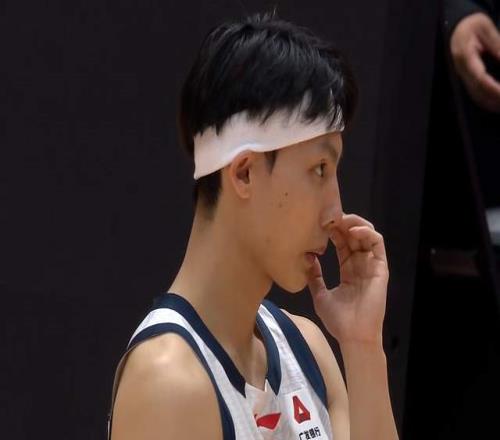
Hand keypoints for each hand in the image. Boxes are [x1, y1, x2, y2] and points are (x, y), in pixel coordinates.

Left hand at [306, 213, 388, 345]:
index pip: (341, 243)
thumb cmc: (338, 320)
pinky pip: (377, 244)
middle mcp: (360, 264)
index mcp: (348, 270)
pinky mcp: (380, 268)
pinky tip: (353, 230)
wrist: (353, 336)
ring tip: (340, 220)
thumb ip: (314, 277)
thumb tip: (306, 259)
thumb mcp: (319, 295)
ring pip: (367, 235)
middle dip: (342, 223)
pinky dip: (367, 232)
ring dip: (355, 223)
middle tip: (327, 216)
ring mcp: (371, 265)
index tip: (318, 223)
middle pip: (353, 236)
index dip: (332, 231)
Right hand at [450, 12, 499, 111]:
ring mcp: (462, 76)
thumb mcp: (486, 29)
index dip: (491, 87)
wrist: (457, 28)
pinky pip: (475, 95)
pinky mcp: (465, 79)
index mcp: (465, 56)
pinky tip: (497, 105)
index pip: (478, 76)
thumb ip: (497, 45)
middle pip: (477, 90)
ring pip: (475, 96)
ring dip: (491, 103)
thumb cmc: (472, 25)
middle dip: (494, 99)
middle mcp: (461, 70)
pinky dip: (487, 102)